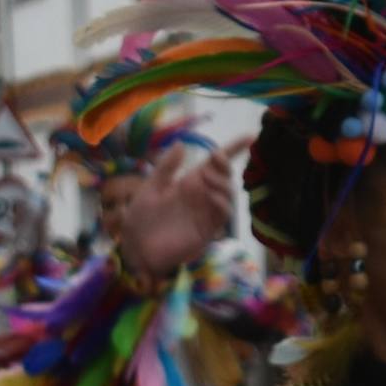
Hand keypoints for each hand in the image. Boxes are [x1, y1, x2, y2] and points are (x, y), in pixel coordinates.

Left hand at [120, 146, 234, 278]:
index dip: (233, 150)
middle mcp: (202, 196)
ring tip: (206, 178)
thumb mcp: (150, 188)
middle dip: (225, 164)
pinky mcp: (207, 230)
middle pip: (225, 176)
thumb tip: (181, 143)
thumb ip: (166, 167)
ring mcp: (206, 213)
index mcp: (189, 182)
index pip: (215, 164)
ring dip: (223, 182)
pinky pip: (223, 214)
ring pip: (228, 194)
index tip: (249, 137)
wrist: (136, 248)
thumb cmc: (141, 219)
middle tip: (214, 159)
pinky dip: (222, 202)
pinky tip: (212, 196)